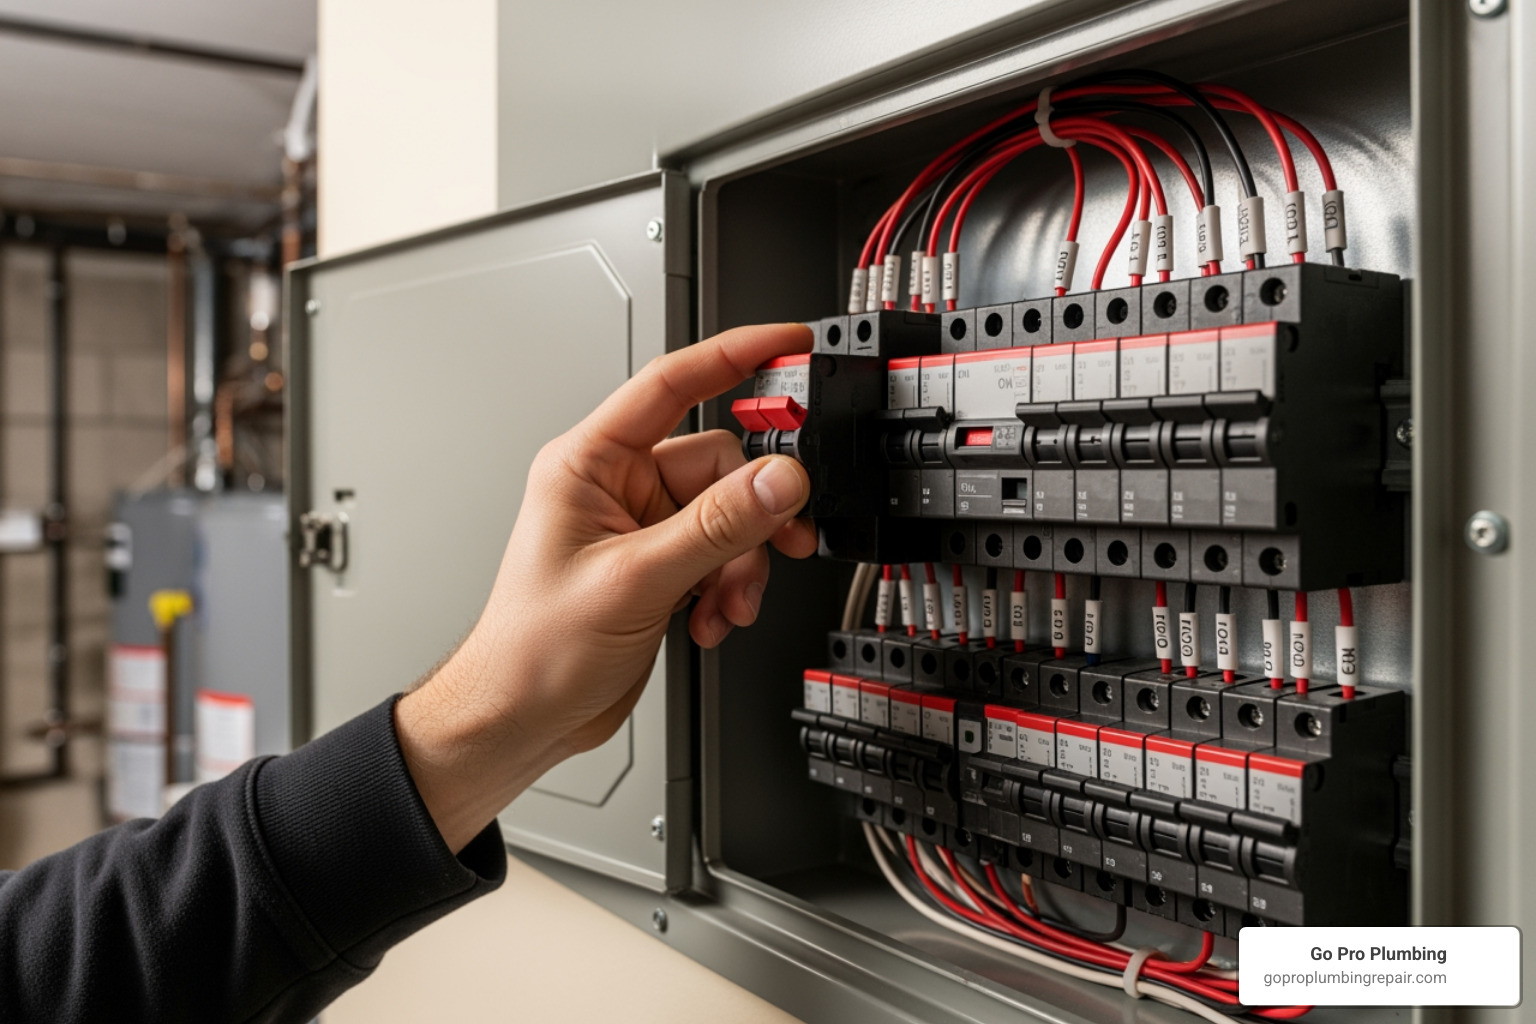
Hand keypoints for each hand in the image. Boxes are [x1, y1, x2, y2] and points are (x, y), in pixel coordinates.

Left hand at [395, 323, 817, 851]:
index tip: (788, 342)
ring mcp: (640, 529)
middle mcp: (616, 488)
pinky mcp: (658, 567)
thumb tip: (779, 480)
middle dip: (751, 516)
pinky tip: (711, 619)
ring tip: (727, 603)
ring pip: (729, 517)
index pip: (672, 384)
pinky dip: (728, 588)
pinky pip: (721, 555)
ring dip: (741, 565)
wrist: (520, 719)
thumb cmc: (533, 649)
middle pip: (720, 466)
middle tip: (778, 542)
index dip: (735, 355)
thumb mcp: (635, 580)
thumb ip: (716, 526)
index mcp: (590, 463)